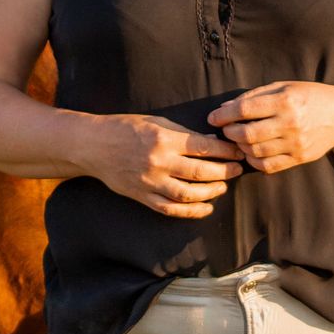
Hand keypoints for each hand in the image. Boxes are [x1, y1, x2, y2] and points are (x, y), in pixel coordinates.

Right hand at [84, 113, 244, 217]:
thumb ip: (186, 134)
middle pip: (201, 172)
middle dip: (224, 172)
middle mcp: (158, 162)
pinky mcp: (142, 196)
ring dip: (211, 192)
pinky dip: (191, 211)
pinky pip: (171, 208)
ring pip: (188, 194)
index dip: (226, 151)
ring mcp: (150, 182)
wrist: (94, 146)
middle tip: (237, 170)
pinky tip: (205, 207)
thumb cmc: (127, 128)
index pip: (204, 147)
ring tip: (222, 187)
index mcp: (163, 139)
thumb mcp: (158, 123)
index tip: (238, 152)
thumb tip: (215, 142)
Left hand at [206, 82, 333, 172]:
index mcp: (285, 101)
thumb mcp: (284, 86)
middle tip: (225, 129)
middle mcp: (290, 123)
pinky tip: (251, 152)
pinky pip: (268, 166)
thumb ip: (255, 95)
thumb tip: (225, 107)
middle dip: (229, 132)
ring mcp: (296, 144)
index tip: (213, 117)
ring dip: (240, 147)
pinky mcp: (299, 159)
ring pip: (255, 152)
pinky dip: (253, 161)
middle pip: (247, 134)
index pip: (244, 110)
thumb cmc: (310, 96)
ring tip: (238, 139)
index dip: (224, 115)